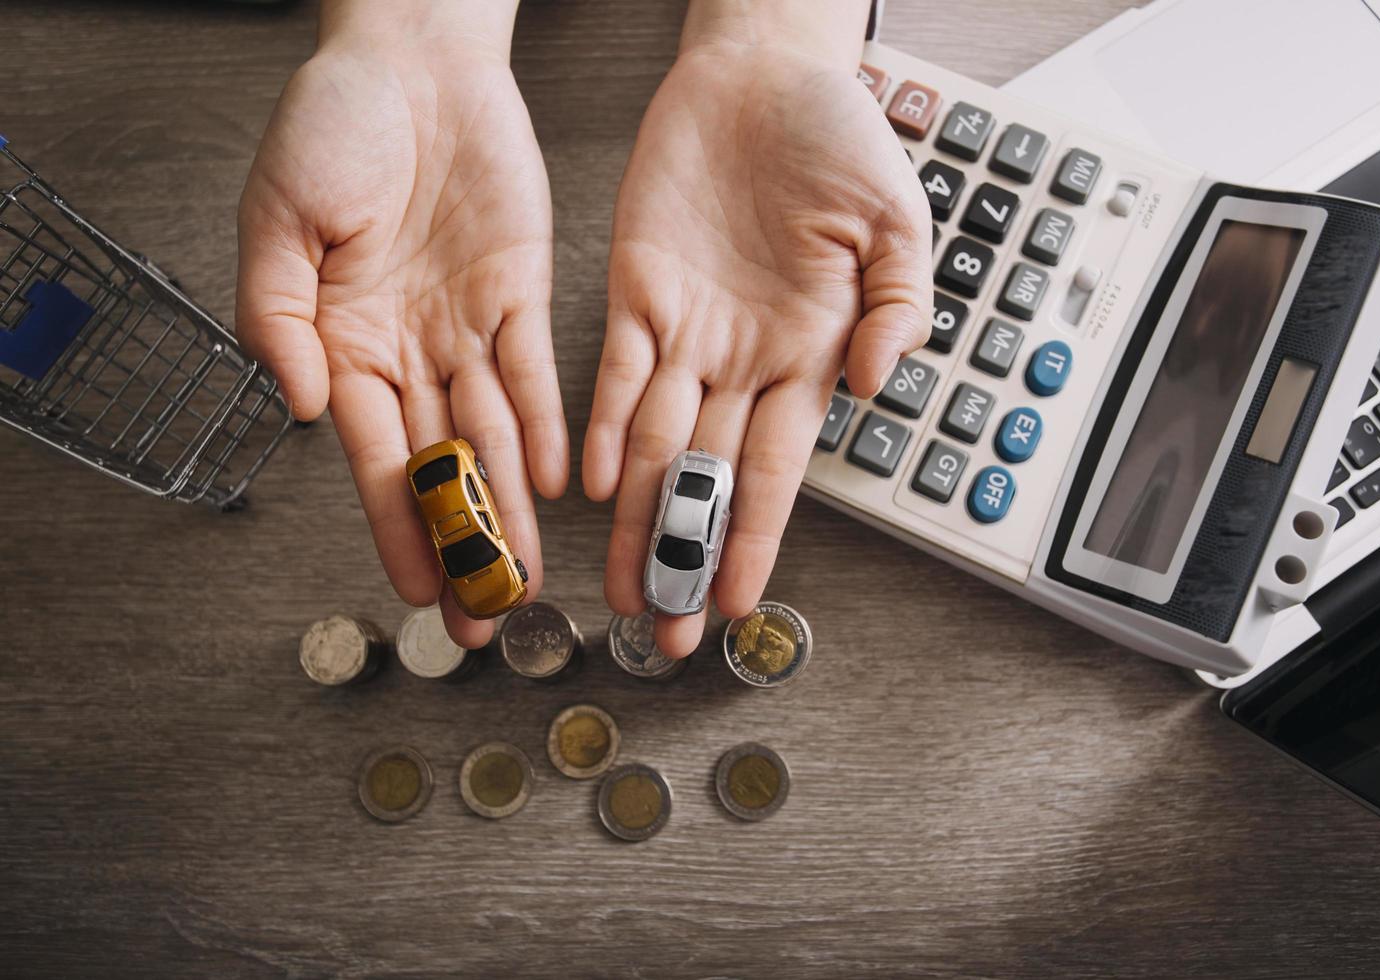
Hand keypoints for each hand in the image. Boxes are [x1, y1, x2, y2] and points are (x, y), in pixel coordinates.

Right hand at [237, 0, 565, 647]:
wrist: (410, 57)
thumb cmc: (331, 125)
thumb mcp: (275, 219)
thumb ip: (277, 317)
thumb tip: (298, 410)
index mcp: (340, 341)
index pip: (374, 458)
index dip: (397, 526)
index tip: (417, 593)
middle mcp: (409, 349)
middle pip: (441, 465)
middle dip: (464, 544)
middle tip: (485, 617)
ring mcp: (467, 325)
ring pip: (493, 435)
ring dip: (510, 507)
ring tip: (530, 575)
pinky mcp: (520, 290)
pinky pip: (534, 372)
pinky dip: (546, 426)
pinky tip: (557, 482)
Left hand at [584, 1, 931, 655]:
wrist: (765, 73)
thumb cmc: (839, 139)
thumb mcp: (897, 222)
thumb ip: (896, 307)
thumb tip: (873, 384)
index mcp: (809, 354)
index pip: (775, 470)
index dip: (755, 537)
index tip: (737, 601)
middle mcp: (744, 360)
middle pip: (709, 478)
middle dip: (685, 556)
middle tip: (664, 629)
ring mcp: (687, 331)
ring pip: (655, 444)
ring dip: (636, 517)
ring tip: (617, 585)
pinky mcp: (636, 292)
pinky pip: (617, 373)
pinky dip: (607, 427)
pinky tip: (595, 483)